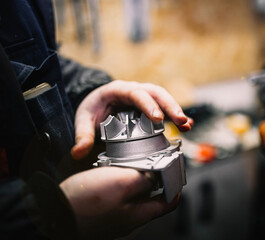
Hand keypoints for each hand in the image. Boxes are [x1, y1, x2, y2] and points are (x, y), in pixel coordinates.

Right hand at [60, 167, 179, 238]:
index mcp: (140, 213)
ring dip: (133, 181)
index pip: (169, 202)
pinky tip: (108, 175)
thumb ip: (146, 179)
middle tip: (149, 162)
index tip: (175, 171)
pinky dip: (117, 186)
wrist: (52, 215)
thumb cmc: (86, 202)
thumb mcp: (123, 183)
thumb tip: (158, 176)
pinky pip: (116, 199)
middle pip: (151, 198)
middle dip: (153, 179)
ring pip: (132, 197)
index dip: (175, 185)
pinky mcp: (101, 214)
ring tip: (127, 165)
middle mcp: (129, 219)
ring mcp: (114, 218)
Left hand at [71, 80, 193, 159]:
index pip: (136, 94)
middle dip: (170, 106)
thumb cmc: (93, 108)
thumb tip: (78, 153)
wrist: (98, 103)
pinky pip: (165, 109)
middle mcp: (134, 91)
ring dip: (176, 111)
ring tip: (187, 125)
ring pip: (164, 99)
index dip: (148, 105)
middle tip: (180, 121)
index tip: (158, 118)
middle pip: (156, 93)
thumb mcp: (83, 119)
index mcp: (118, 89)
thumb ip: (82, 135)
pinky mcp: (150, 107)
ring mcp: (145, 98)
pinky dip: (176, 117)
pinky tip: (186, 126)